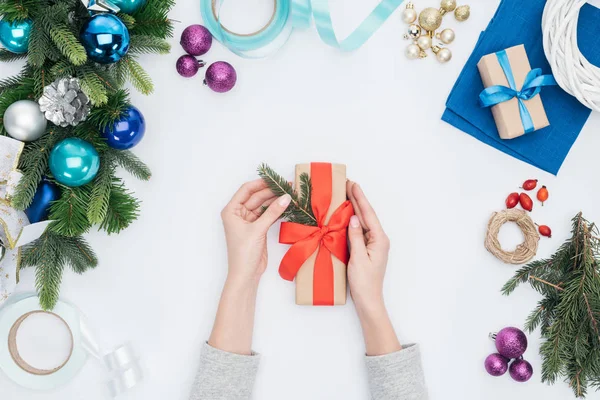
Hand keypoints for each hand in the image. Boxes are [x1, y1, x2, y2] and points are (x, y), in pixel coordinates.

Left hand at [221, 179, 291, 285]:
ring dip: (275, 201)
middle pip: (256, 197)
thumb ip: (272, 212)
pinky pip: (267, 215)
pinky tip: (286, 205)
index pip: (246, 190)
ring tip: (290, 194)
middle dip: (271, 192)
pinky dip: (276, 210)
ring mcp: (248, 221)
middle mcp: (238, 214)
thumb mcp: (258, 230)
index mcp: (231, 211)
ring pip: (263, 205)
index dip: (260, 183)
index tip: (274, 179)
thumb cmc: (244, 253)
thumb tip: (286, 197)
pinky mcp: (258, 228)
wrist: (246, 274)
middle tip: (287, 186)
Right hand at [346, 181, 399, 355]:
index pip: (368, 214)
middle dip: (357, 198)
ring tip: (346, 192)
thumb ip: (356, 237)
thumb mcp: (358, 259)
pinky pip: (359, 229)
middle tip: (347, 182)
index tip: (353, 184)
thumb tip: (354, 218)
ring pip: (363, 220)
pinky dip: (352, 218)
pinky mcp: (366, 248)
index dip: (360, 198)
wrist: (369, 300)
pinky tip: (346, 213)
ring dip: (354, 206)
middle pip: (366, 214)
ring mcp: (373, 243)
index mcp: (379, 239)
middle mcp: (378, 239)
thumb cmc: (364, 282)